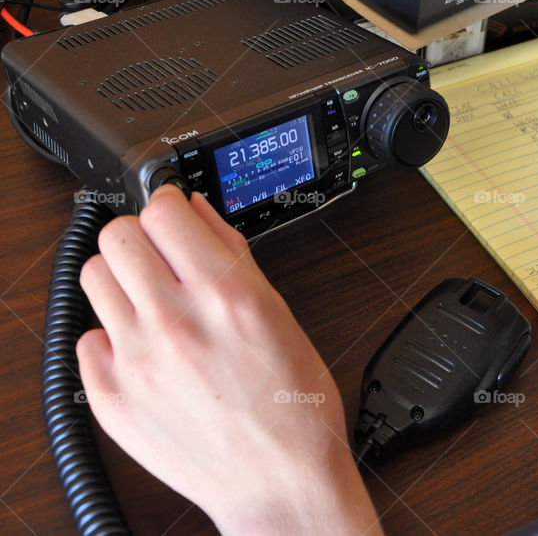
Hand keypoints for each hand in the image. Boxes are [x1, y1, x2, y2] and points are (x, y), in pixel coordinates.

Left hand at [77, 185, 381, 534]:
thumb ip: (234, 255)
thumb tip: (198, 212)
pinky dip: (115, 337)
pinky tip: (148, 351)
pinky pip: (90, 339)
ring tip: (153, 303)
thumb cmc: (295, 406)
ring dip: (123, 280)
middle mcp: (175, 323)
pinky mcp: (112, 399)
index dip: (170, 207)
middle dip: (141, 239)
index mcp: (225, 295)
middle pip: (118, 236)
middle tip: (162, 259)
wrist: (280, 481)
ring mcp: (137, 363)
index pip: (163, 211)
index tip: (174, 218)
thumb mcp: (281, 316)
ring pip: (95, 278)